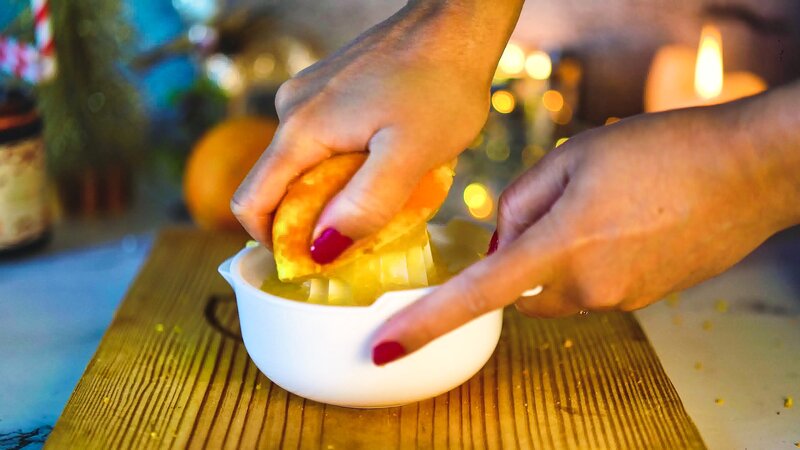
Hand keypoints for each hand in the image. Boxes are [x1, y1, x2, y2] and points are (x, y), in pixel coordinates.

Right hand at [232, 1, 521, 261]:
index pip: (251, 202)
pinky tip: (388, 158)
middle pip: (279, 187)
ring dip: (335, 191)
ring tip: (388, 189)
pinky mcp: (331, 89)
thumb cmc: (440, 85)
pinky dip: (346, 164)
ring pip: (304, 165)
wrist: (457, 22)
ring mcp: (310, 96)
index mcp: (300, 130)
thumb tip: (320, 249)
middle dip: (314, 219)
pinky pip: (324, 141)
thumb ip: (365, 205)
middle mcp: (292, 110)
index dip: (272, 243)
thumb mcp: (410, 156)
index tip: (313, 262)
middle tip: (367, 229)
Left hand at [372, 94, 799, 364]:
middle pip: (518, 287)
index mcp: (562, 246)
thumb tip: (500, 243)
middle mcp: (589, 287)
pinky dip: (587, 261)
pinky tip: (622, 222)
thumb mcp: (573, 156)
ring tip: (602, 206)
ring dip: (555, 255)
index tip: (386, 348)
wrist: (749, 171)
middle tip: (559, 202)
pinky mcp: (642, 301)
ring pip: (554, 288)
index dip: (426, 322)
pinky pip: (590, 288)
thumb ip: (519, 202)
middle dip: (519, 254)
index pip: (478, 294)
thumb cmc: (662, 150)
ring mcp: (619, 300)